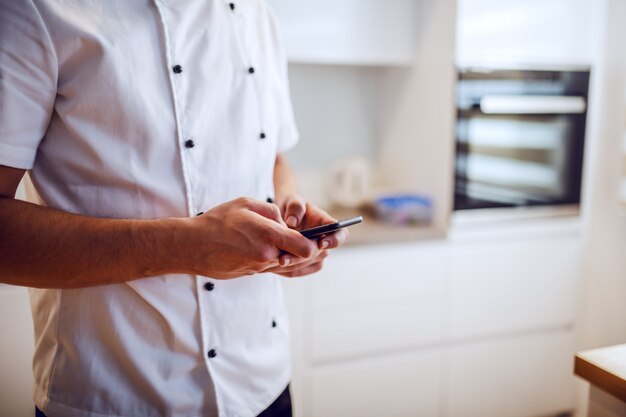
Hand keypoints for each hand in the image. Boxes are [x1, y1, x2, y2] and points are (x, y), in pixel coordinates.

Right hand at [184, 197, 316, 278]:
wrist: (192, 246)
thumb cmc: (217, 221)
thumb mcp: (246, 204)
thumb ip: (271, 211)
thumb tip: (285, 222)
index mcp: (268, 236)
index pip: (305, 246)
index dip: (314, 242)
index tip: (315, 234)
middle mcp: (267, 255)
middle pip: (301, 259)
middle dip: (310, 250)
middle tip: (316, 240)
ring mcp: (259, 267)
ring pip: (289, 266)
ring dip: (297, 256)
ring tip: (302, 244)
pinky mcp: (252, 273)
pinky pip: (275, 269)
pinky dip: (283, 261)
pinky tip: (284, 252)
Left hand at [265, 194, 347, 277]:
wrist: (281, 217)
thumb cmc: (292, 206)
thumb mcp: (293, 200)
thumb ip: (295, 207)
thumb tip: (292, 223)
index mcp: (326, 223)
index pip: (340, 233)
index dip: (334, 240)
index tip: (321, 243)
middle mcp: (324, 240)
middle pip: (323, 253)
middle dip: (307, 256)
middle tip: (288, 257)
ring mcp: (315, 252)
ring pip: (311, 263)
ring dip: (296, 264)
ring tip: (279, 261)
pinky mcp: (304, 262)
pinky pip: (300, 270)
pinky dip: (289, 269)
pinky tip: (276, 265)